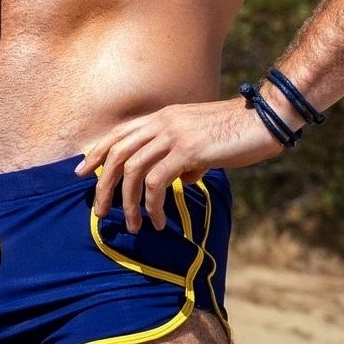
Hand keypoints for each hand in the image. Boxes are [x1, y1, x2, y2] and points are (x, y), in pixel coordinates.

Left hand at [74, 97, 282, 233]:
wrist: (262, 119)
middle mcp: (163, 122)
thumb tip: (181, 178)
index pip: (120, 133)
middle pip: (118, 152)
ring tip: (132, 226)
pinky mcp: (187, 151)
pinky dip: (152, 206)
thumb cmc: (236, 132)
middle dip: (104, 184)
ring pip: (132, 170)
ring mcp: (174, 135)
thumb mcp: (203, 141)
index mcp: (163, 117)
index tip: (82, 172)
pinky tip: (159, 222)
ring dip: (127, 203)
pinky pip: (157, 182)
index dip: (97, 152)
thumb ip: (186, 157)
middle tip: (99, 211)